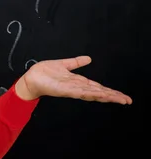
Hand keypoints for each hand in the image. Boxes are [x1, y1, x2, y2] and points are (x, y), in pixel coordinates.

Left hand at [15, 55, 131, 104]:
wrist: (31, 78)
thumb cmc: (45, 72)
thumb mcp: (63, 64)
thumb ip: (76, 62)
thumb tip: (88, 58)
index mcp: (77, 81)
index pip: (97, 87)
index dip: (110, 91)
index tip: (123, 96)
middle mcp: (77, 87)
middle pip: (98, 92)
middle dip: (113, 96)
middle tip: (127, 100)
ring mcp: (71, 89)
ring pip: (92, 93)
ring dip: (105, 95)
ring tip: (118, 98)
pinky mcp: (64, 90)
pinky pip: (79, 92)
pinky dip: (90, 93)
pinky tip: (99, 94)